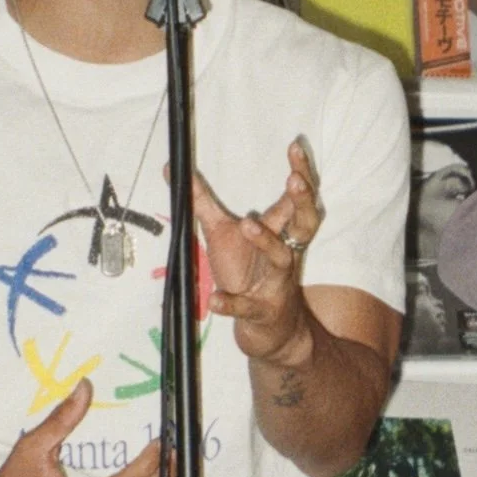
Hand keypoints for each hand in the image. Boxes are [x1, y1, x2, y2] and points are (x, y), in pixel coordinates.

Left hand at [192, 136, 322, 363]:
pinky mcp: (261, 311)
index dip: (300, 173)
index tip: (295, 148)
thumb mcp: (221, 232)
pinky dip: (232, 304)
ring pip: (281, 260)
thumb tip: (171, 167)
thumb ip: (201, 201)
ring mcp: (275, 283)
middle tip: (294, 181)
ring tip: (246, 224)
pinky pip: (248, 307)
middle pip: (305, 223)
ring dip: (266, 242)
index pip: (297, 199)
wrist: (268, 328)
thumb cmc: (247, 273)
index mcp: (279, 232)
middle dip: (302, 201)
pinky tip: (215, 299)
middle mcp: (285, 254)